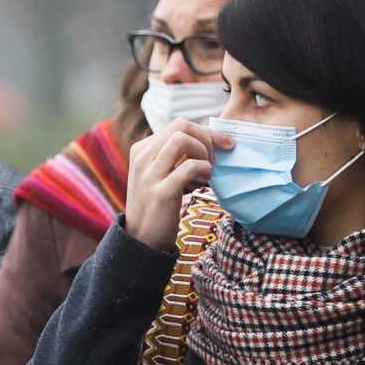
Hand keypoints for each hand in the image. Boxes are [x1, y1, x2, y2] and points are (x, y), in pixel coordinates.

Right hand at [123, 117, 226, 249]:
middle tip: (214, 160)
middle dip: (206, 138)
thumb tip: (209, 139)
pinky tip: (205, 182)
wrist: (141, 240)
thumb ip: (174, 157)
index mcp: (141, 150)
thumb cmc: (157, 205)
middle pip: (182, 126)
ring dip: (204, 152)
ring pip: (182, 139)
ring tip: (208, 170)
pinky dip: (204, 170)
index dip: (205, 132)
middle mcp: (142, 158)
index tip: (222, 145)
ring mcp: (149, 175)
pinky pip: (189, 166)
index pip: (179, 125)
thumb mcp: (159, 174)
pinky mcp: (161, 192)